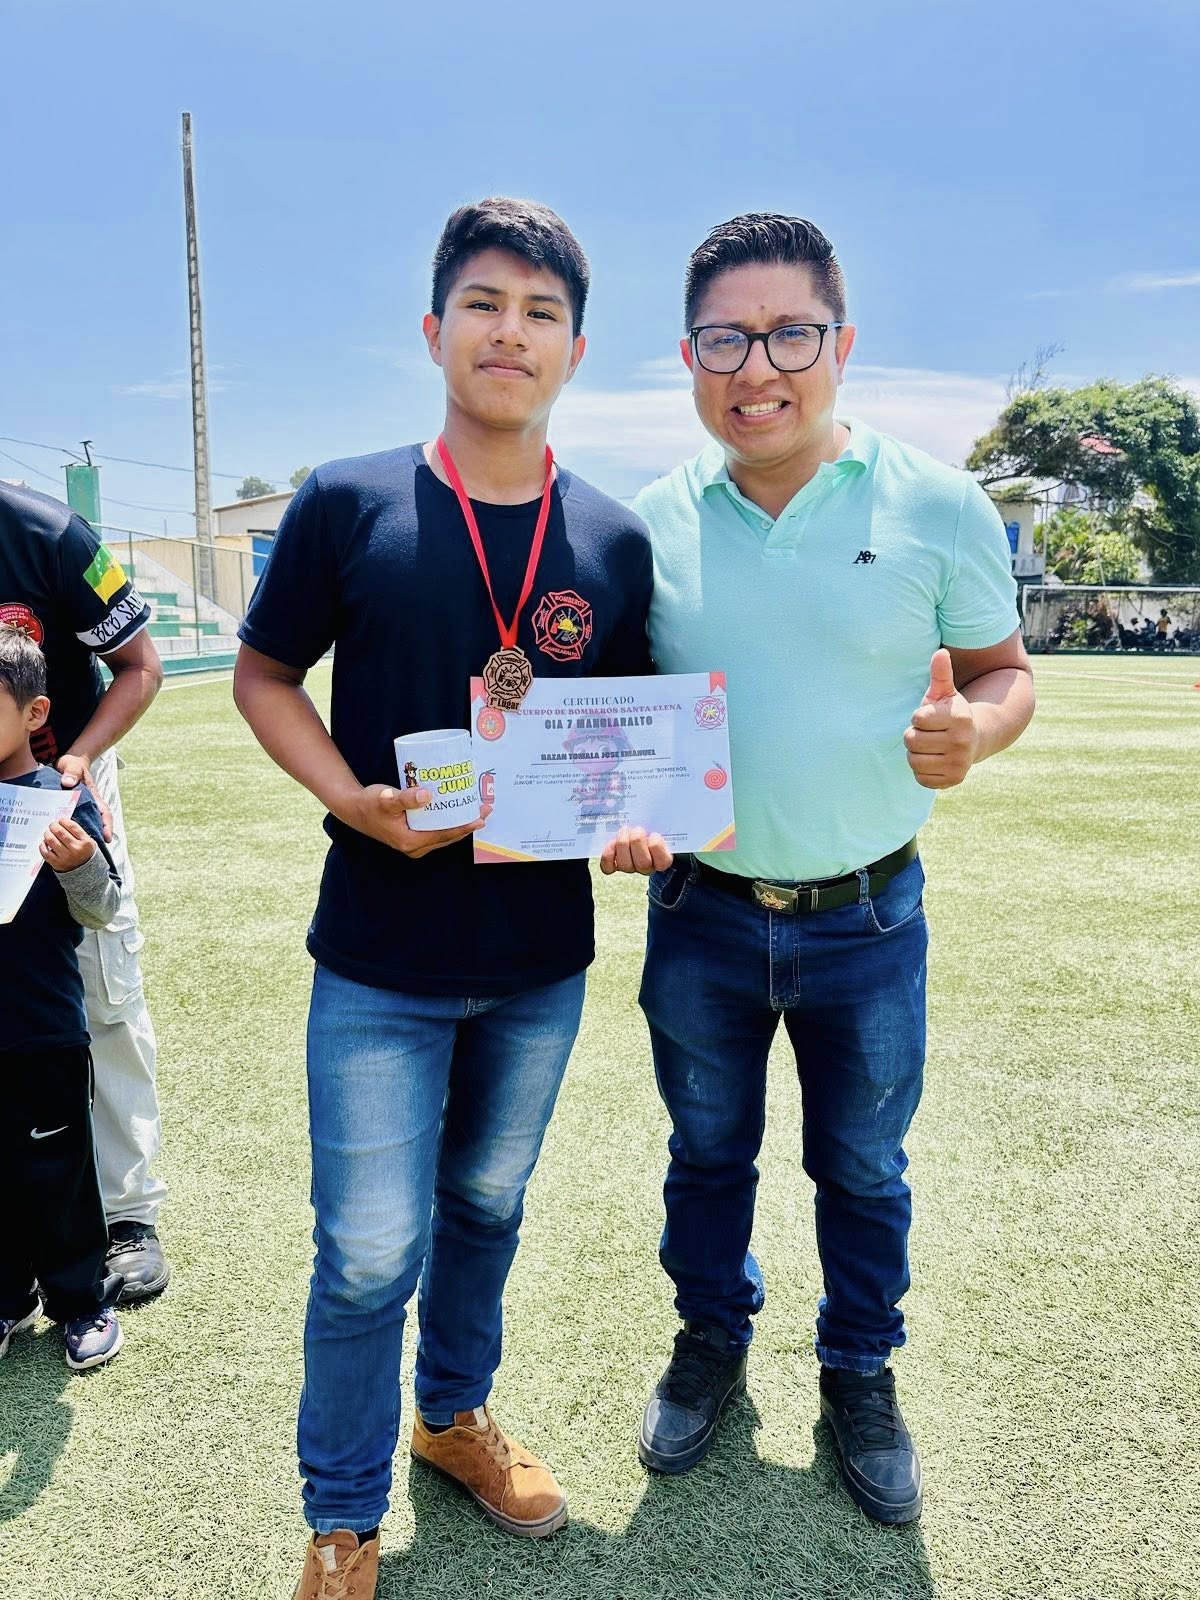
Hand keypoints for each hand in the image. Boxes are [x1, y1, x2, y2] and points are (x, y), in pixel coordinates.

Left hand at [40, 817, 97, 871]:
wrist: (85, 872)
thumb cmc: (84, 853)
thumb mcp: (88, 842)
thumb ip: (77, 831)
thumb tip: (61, 821)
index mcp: (86, 843)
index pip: (72, 826)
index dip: (63, 821)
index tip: (60, 820)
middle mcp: (76, 850)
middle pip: (60, 832)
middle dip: (53, 826)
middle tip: (52, 825)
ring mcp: (66, 857)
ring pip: (51, 840)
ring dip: (47, 834)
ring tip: (48, 833)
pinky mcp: (57, 863)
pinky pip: (45, 851)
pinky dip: (43, 845)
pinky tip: (45, 843)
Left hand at [57, 753, 112, 840]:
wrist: (65, 762)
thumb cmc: (72, 764)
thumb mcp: (72, 766)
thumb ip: (72, 773)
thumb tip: (69, 783)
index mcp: (93, 797)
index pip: (104, 813)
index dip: (107, 825)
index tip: (107, 837)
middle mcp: (89, 804)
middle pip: (96, 823)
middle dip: (97, 836)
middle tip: (93, 850)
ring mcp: (80, 807)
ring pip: (84, 824)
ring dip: (82, 835)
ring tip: (76, 848)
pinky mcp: (70, 808)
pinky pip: (71, 821)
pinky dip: (68, 830)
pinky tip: (61, 838)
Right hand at [347, 783, 490, 858]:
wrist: (353, 809)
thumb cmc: (369, 803)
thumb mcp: (386, 799)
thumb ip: (406, 798)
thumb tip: (427, 795)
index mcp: (410, 842)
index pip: (444, 835)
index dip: (464, 826)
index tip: (480, 817)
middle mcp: (414, 847)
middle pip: (448, 837)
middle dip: (467, 824)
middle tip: (485, 809)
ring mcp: (414, 844)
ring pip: (444, 835)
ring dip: (460, 824)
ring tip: (475, 809)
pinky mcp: (413, 837)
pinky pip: (437, 832)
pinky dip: (448, 823)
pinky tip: (457, 811)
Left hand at [599, 826, 673, 875]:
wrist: (639, 833)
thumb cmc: (652, 828)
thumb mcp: (660, 825)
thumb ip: (660, 822)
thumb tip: (659, 807)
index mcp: (662, 860)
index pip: (663, 862)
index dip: (656, 846)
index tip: (654, 834)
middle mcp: (646, 868)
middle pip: (643, 863)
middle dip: (638, 842)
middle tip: (637, 829)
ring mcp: (630, 868)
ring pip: (625, 865)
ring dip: (623, 843)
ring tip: (625, 830)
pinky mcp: (615, 866)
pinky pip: (608, 867)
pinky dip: (608, 854)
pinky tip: (612, 842)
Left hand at [903, 648, 979, 788]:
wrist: (975, 740)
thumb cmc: (951, 714)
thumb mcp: (945, 693)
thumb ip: (940, 673)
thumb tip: (940, 652)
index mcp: (960, 718)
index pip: (917, 719)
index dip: (919, 717)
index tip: (931, 718)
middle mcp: (962, 741)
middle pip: (911, 740)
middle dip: (914, 736)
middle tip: (929, 734)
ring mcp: (959, 763)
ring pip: (913, 761)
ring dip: (916, 754)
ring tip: (930, 747)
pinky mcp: (953, 780)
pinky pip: (920, 778)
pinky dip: (922, 771)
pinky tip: (934, 761)